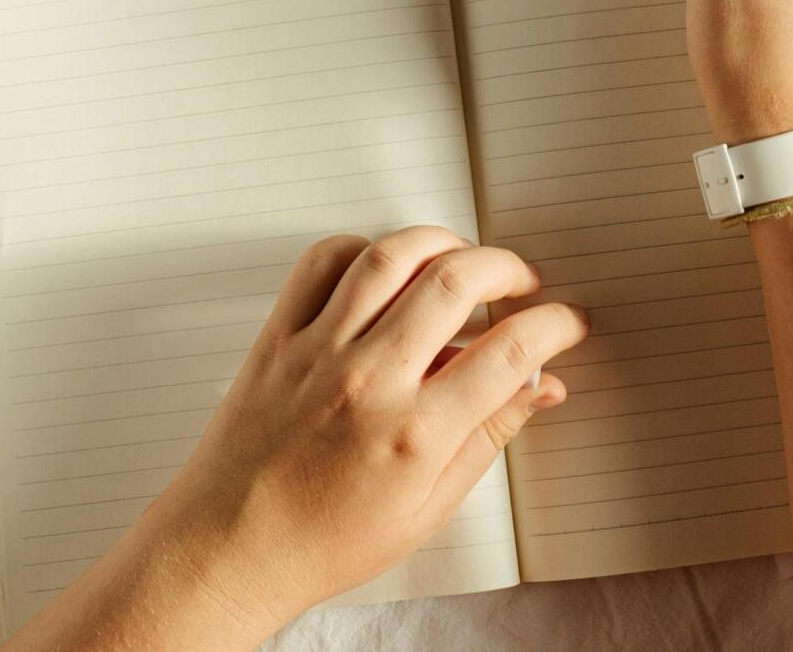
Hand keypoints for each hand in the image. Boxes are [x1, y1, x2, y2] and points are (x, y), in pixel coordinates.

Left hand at [99, 227, 586, 645]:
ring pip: (392, 255)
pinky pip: (323, 261)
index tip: (563, 324)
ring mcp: (319, 351)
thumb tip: (540, 388)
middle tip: (520, 283)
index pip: (508, 351)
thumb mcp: (427, 508)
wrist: (228, 550)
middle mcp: (369, 381)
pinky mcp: (279, 336)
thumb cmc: (322, 542)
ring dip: (443, 243)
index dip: (552, 326)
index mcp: (415, 433)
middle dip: (507, 267)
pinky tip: (387, 269)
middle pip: (458, 281)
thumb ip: (488, 437)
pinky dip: (363, 248)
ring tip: (462, 260)